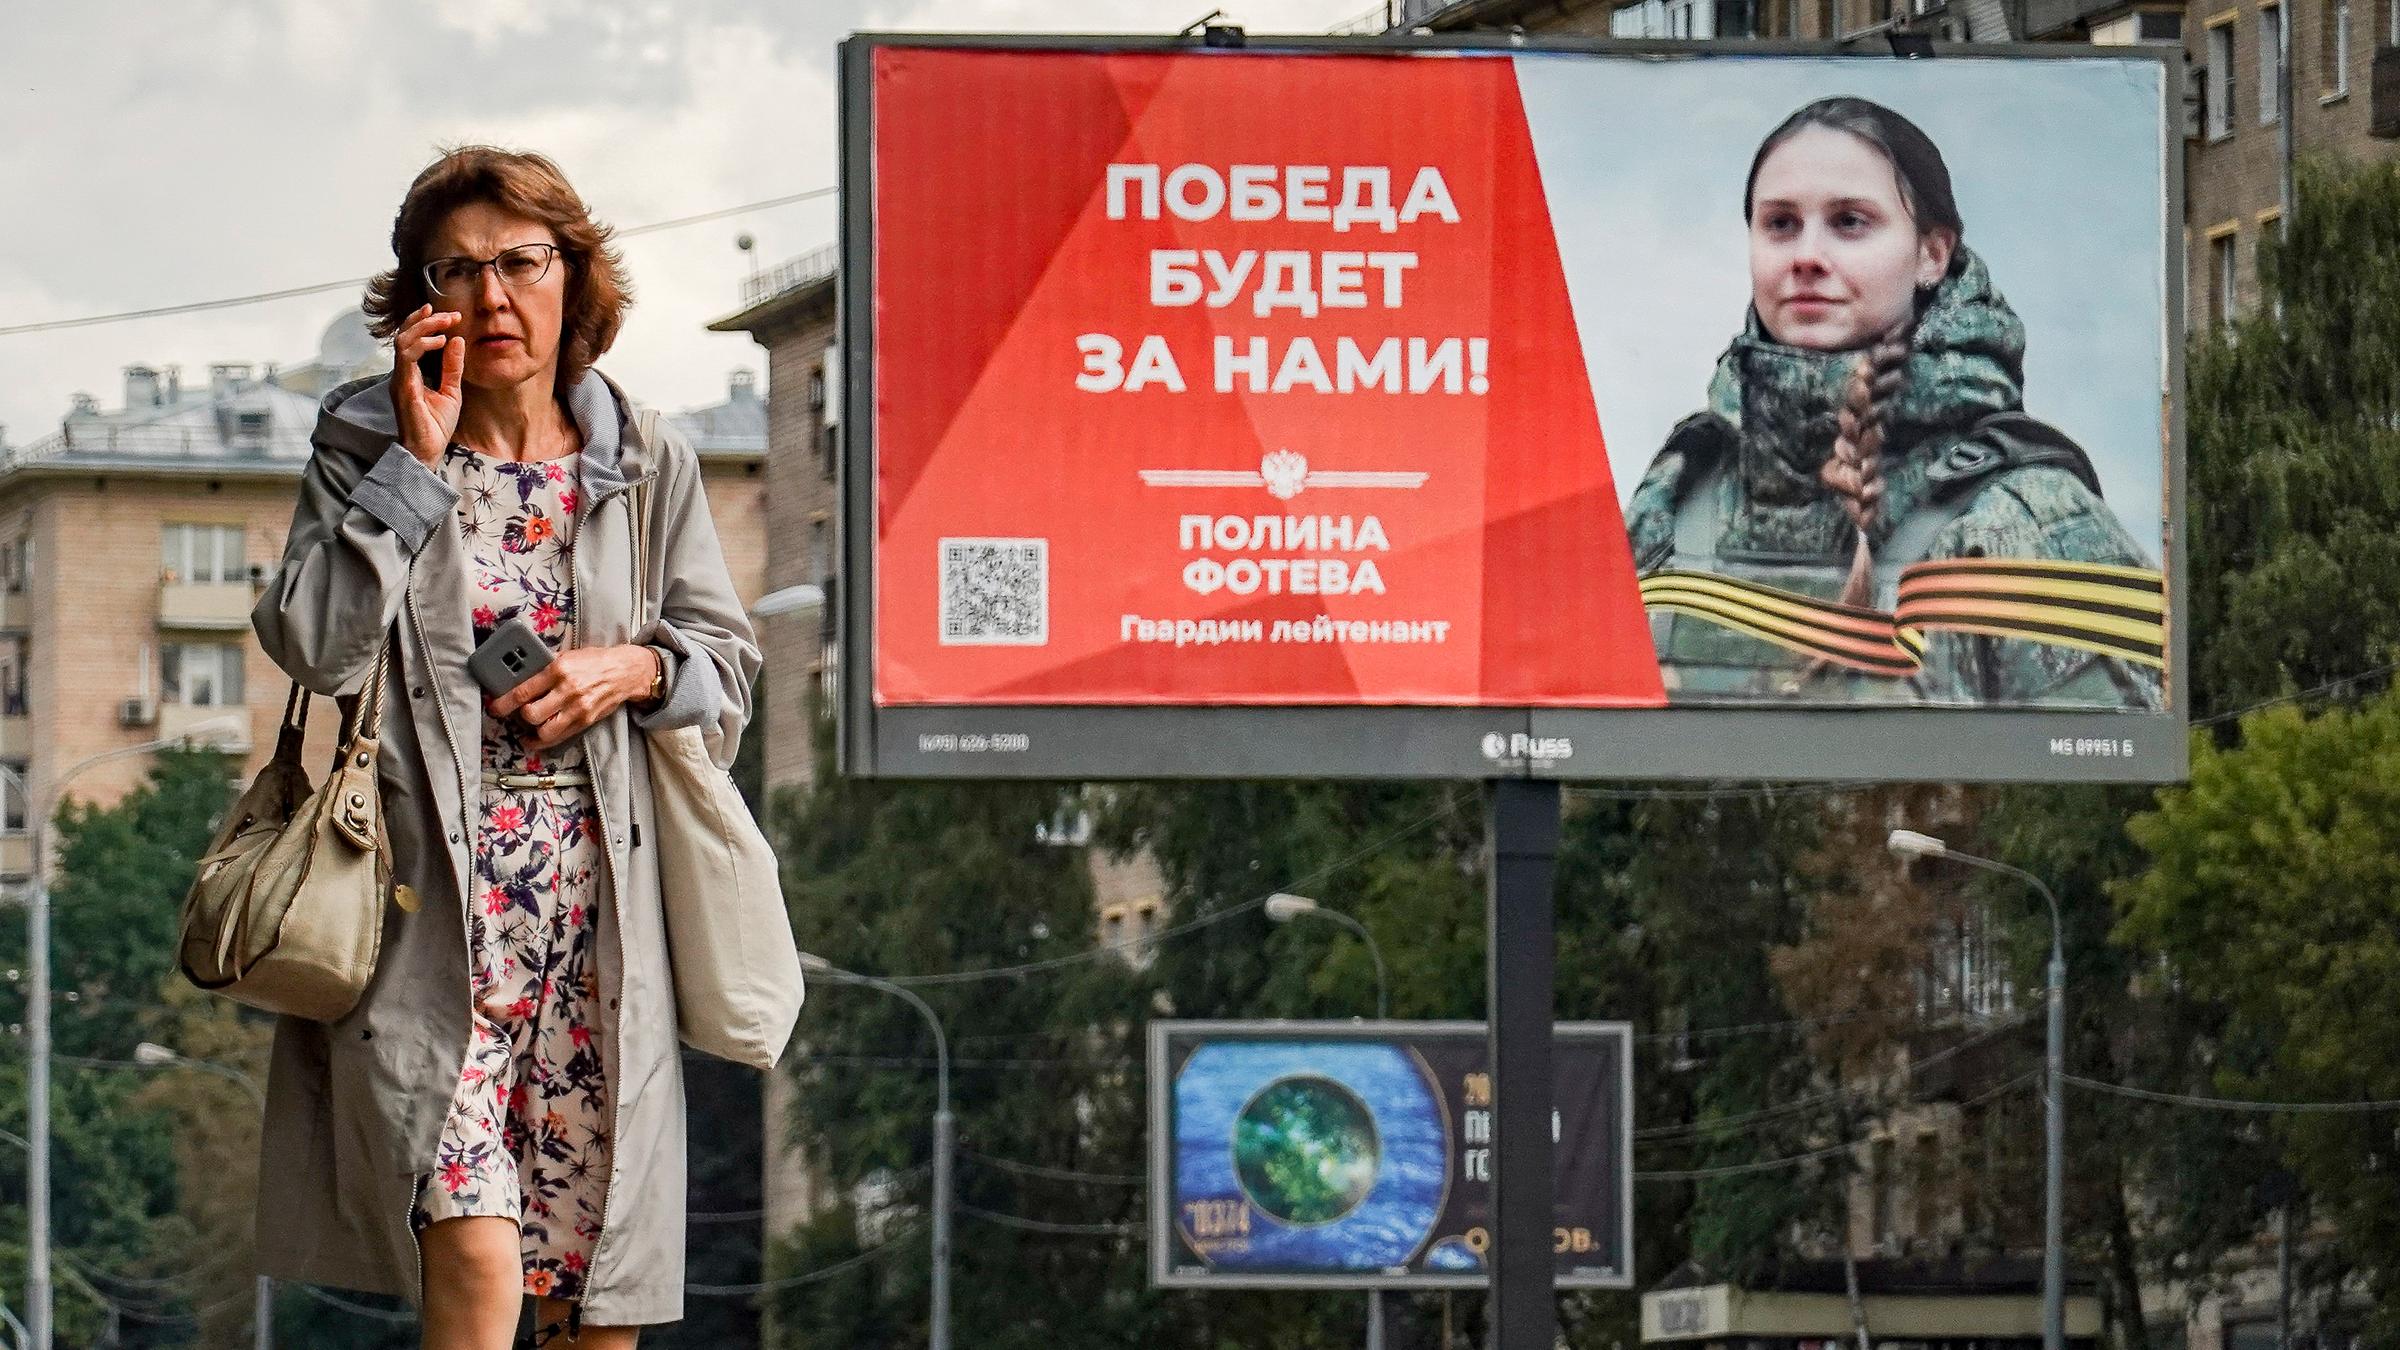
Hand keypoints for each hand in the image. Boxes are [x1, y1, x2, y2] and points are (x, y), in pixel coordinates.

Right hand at [393, 303, 465, 465]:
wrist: (427, 451)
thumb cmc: (436, 425)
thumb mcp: (451, 390)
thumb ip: (452, 366)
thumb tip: (457, 340)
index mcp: (410, 373)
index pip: (411, 339)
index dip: (426, 323)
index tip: (449, 316)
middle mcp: (401, 373)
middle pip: (404, 334)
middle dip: (426, 319)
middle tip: (449, 314)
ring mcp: (400, 379)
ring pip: (403, 341)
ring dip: (425, 327)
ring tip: (446, 323)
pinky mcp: (404, 387)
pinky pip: (407, 358)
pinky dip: (423, 345)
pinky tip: (441, 341)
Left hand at [487, 645, 658, 749]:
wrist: (625, 671)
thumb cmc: (595, 661)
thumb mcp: (568, 656)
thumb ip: (545, 668)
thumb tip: (521, 677)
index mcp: (559, 670)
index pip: (524, 691)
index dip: (504, 703)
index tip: (495, 707)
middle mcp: (568, 690)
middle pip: (532, 714)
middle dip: (519, 716)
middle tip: (514, 714)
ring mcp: (578, 708)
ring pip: (545, 731)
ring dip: (530, 732)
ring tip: (524, 729)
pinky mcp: (585, 721)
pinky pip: (559, 737)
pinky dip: (543, 741)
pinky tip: (535, 738)